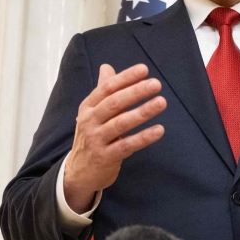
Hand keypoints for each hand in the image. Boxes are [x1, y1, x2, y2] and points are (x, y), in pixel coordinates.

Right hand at [63, 64, 165, 212]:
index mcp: (88, 107)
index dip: (125, 78)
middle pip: (113, 103)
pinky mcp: (105, 157)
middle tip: (156, 84)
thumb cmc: (92, 137)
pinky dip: (144, 137)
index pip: (107, 88)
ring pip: (121, 123)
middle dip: (135, 92)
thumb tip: (107, 66)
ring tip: (161, 102)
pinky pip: (127, 145)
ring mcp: (96, 139)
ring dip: (142, 112)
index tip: (144, 69)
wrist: (78, 172)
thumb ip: (103, 91)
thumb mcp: (93, 113)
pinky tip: (159, 130)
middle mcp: (89, 121)